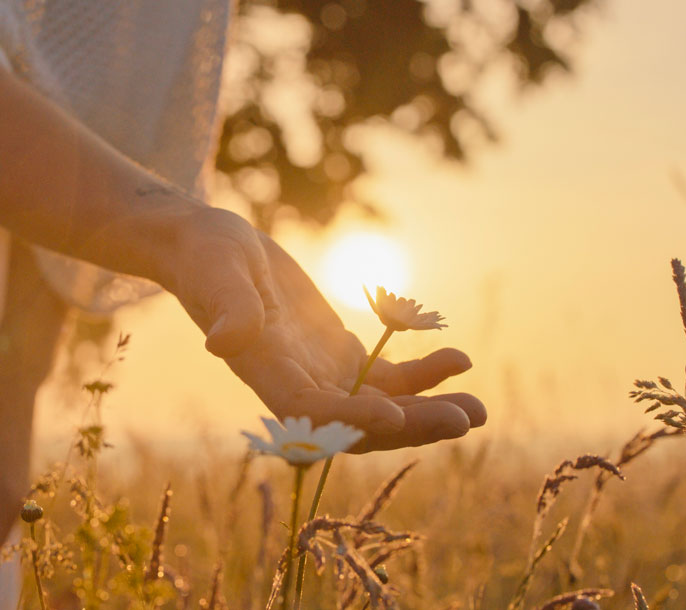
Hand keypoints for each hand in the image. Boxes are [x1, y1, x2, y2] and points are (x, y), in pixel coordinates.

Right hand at [167, 208, 485, 451]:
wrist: (207, 248)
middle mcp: (295, 384)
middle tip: (465, 418)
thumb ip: (228, 308)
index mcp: (265, 370)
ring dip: (428, 410)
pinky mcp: (337, 354)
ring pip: (381, 406)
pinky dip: (423, 375)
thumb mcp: (218, 273)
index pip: (311, 410)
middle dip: (412, 424)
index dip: (352, 417)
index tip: (397, 414)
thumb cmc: (207, 255)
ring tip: (478, 409)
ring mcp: (320, 373)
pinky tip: (458, 361)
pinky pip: (386, 377)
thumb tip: (222, 344)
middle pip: (358, 423)